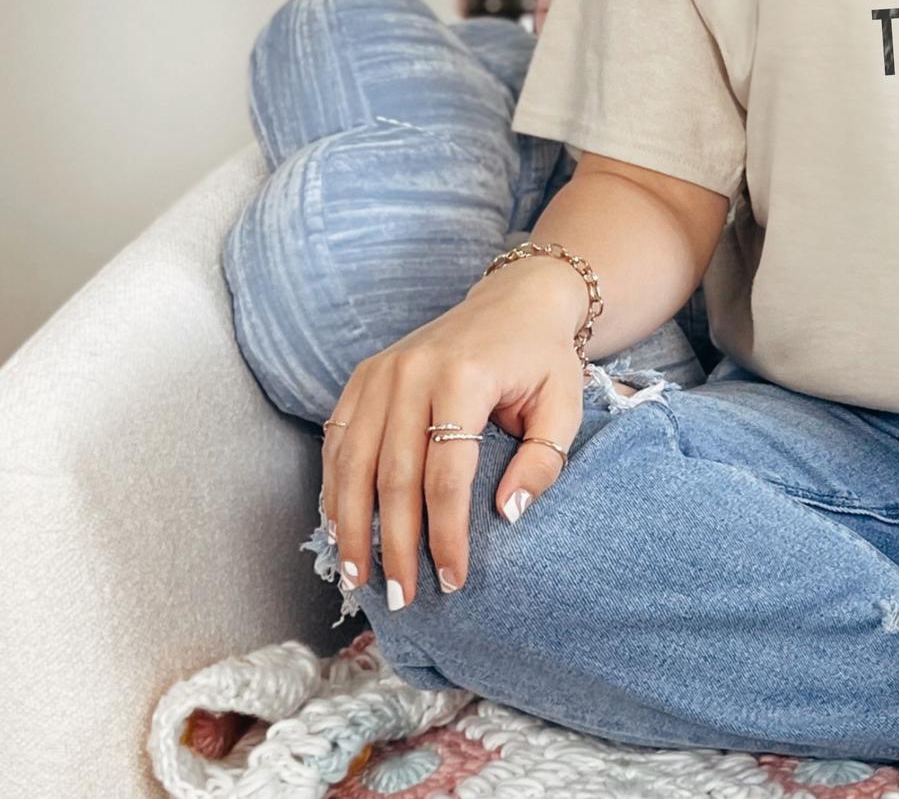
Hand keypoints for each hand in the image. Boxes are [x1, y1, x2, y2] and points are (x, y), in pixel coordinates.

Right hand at [321, 254, 589, 607]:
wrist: (515, 300)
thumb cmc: (543, 359)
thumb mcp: (563, 406)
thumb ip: (542, 461)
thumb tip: (507, 516)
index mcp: (463, 378)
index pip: (446, 474)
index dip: (447, 534)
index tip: (453, 579)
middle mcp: (412, 373)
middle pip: (394, 476)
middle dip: (395, 544)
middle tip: (402, 598)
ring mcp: (380, 373)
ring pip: (353, 463)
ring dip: (352, 527)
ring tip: (359, 579)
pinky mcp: (363, 376)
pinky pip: (338, 441)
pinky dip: (335, 489)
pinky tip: (341, 530)